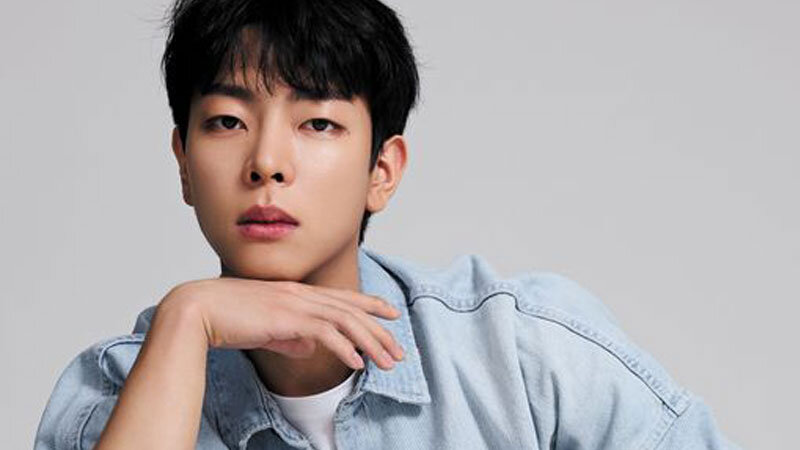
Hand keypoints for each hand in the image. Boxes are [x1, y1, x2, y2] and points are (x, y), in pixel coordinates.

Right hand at [162, 278, 404, 369]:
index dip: (370, 303)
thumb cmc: (226, 319)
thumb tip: (309, 348)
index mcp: (295, 292)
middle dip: (379, 330)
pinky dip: (345, 348)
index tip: (390, 313)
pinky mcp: (287, 318)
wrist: (197, 310)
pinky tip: (357, 364)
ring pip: (346, 320)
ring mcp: (295, 303)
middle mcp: (300, 293)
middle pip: (351, 309)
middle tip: (398, 351)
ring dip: (371, 342)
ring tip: (387, 362)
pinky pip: (326, 333)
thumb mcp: (265, 328)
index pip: (342, 296)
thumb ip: (289, 337)